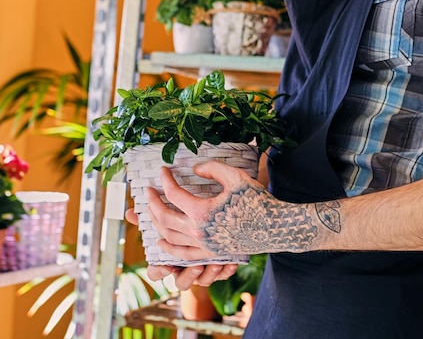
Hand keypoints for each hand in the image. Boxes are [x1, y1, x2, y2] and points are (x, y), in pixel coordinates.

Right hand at [125, 202, 237, 289]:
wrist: (214, 226)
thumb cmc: (182, 222)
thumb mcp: (167, 218)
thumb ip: (149, 218)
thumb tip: (128, 212)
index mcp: (168, 260)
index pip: (156, 273)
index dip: (158, 272)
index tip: (165, 266)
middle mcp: (183, 270)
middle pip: (181, 283)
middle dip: (188, 276)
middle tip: (196, 265)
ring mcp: (201, 273)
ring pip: (203, 282)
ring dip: (209, 275)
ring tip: (216, 262)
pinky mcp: (218, 270)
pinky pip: (222, 276)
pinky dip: (226, 271)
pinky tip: (230, 263)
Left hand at [147, 161, 263, 257]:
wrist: (274, 228)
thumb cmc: (256, 200)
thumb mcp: (235, 176)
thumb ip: (212, 168)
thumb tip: (194, 169)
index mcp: (201, 212)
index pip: (174, 194)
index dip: (165, 180)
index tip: (162, 170)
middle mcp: (198, 231)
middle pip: (164, 217)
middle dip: (153, 203)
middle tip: (148, 191)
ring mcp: (203, 246)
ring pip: (169, 236)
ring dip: (156, 222)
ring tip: (152, 210)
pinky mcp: (210, 253)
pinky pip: (182, 254)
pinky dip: (168, 247)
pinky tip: (161, 240)